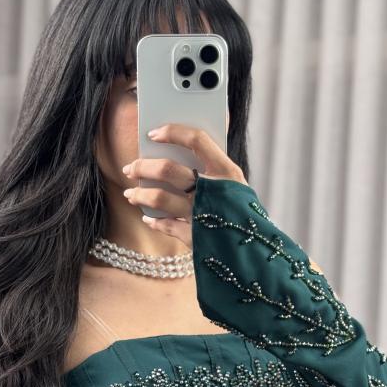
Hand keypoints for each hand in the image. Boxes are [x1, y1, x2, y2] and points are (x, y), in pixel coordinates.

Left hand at [121, 122, 248, 247]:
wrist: (256, 254)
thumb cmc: (243, 215)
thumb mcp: (236, 188)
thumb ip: (212, 172)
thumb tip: (173, 155)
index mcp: (227, 172)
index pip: (197, 140)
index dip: (173, 132)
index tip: (153, 133)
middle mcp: (213, 191)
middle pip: (168, 169)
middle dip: (143, 167)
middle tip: (130, 168)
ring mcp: (201, 215)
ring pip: (158, 198)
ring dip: (139, 195)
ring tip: (130, 194)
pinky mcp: (194, 238)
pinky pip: (165, 225)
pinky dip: (154, 221)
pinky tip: (149, 218)